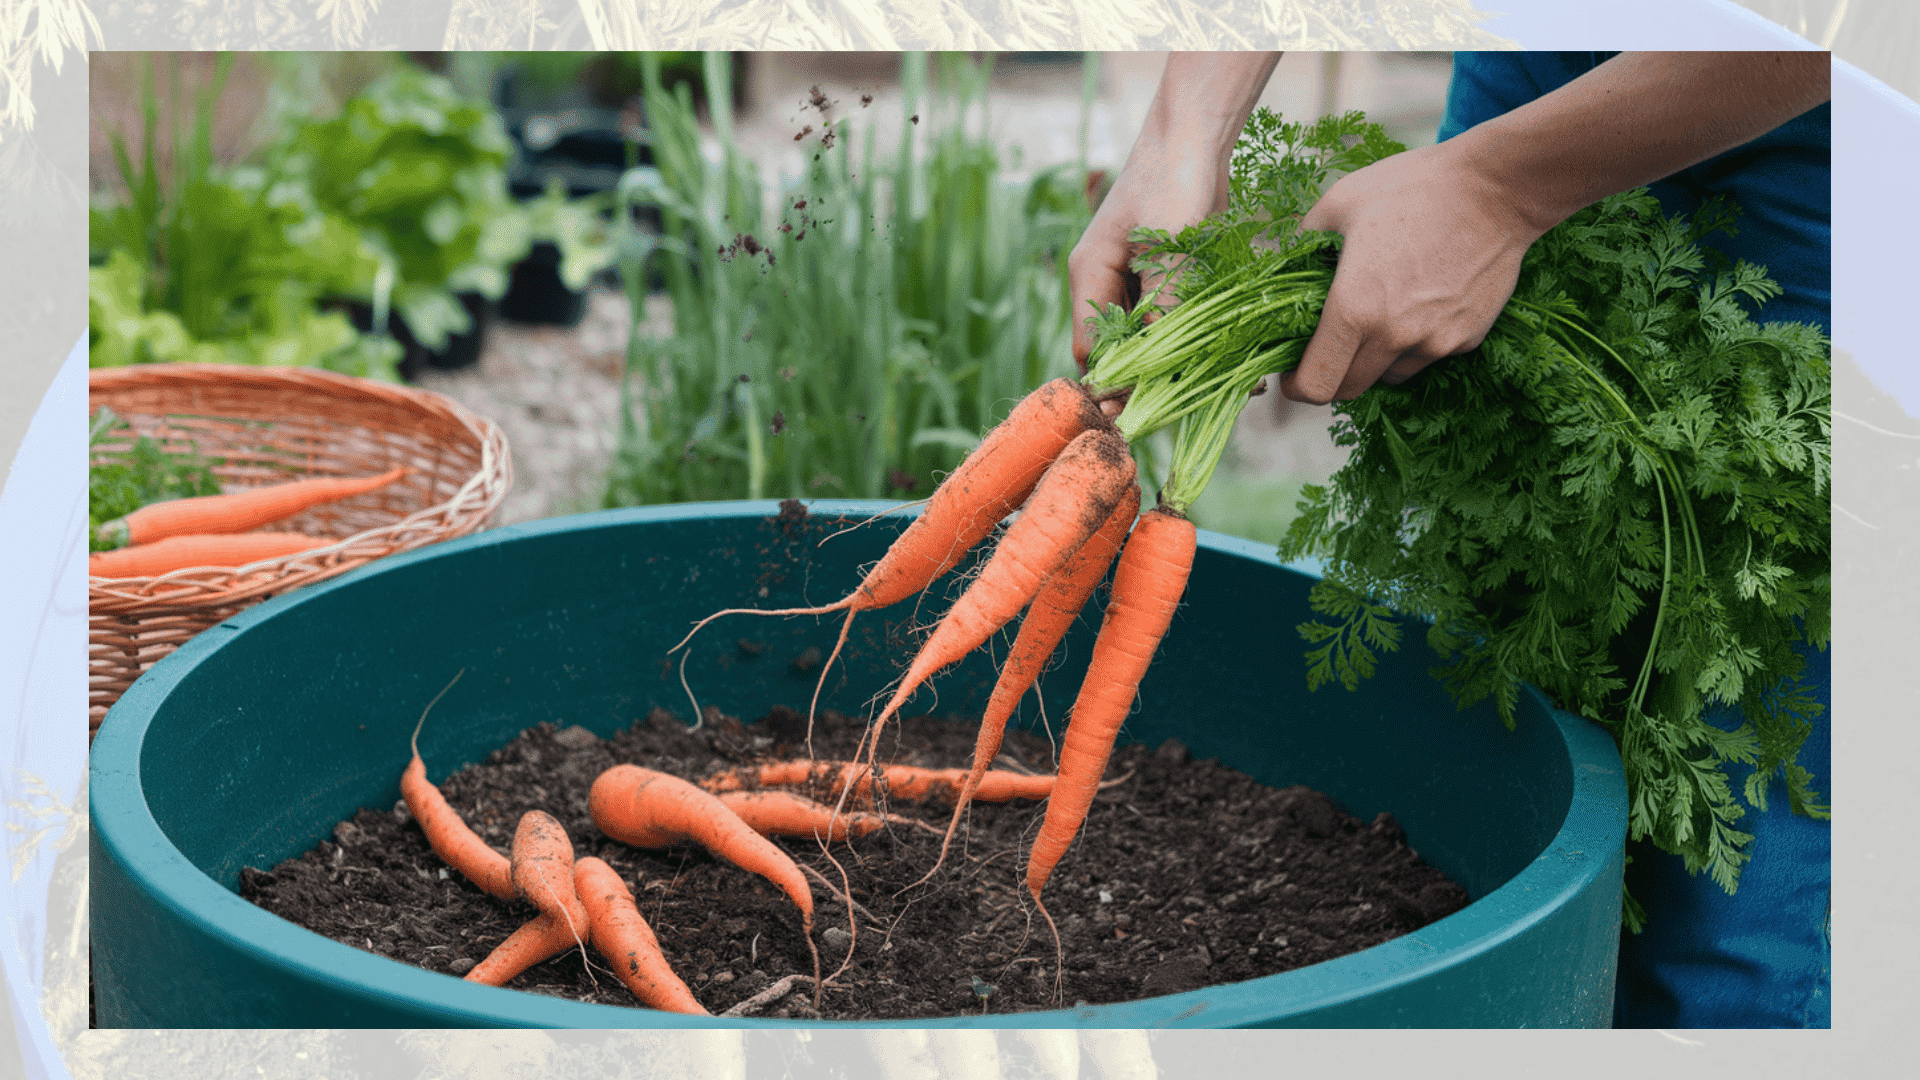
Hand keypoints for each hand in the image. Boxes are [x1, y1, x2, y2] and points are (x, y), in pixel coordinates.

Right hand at [1068, 52, 1280, 388]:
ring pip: (1150, 336)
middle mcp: (1106, 281)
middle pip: (1119, 347)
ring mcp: (1135, 278)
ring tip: (1222, 383)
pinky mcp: (1165, 274)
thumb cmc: (1174, 180)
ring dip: (1181, 359)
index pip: (1090, 347)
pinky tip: (1231, 354)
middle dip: (1150, 377)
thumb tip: (1159, 361)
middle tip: (1186, 406)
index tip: (1141, 409)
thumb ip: (1162, 303)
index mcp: (1090, 273)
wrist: (1197, 134)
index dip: (1113, 381)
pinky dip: (1197, 336)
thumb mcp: (1168, 246)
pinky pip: (1175, 317)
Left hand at [1280, 139, 1544, 403]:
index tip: (1292, 375)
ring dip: (1373, 360)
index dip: (1297, 386)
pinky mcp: (1466, 339)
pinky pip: (1426, 356)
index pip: (1316, 384)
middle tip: (1327, 346)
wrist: (1497, 188)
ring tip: (1378, 315)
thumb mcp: (1341, 201)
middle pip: (1348, 389)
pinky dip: (1413, 344)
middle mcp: (1394, 336)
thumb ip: (1304, 241)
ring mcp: (1434, 342)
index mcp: (1354, 309)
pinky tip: (1418, 302)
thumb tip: (1285, 262)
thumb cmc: (1416, 188)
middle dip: (1330, 374)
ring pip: (1388, 376)